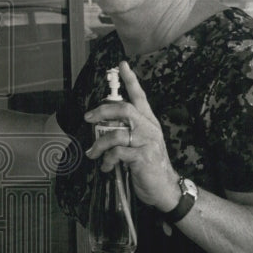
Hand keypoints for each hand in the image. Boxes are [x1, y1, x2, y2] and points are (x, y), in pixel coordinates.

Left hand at [83, 61, 179, 212]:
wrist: (164, 188)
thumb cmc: (148, 164)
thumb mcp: (140, 143)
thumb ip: (126, 131)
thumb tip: (102, 125)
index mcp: (148, 121)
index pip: (140, 96)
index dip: (131, 80)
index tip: (122, 65)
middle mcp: (149, 128)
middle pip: (124, 109)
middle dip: (103, 111)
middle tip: (88, 117)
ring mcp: (147, 142)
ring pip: (116, 134)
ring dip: (99, 144)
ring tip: (93, 154)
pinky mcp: (142, 157)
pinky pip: (117, 153)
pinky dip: (107, 160)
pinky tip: (106, 167)